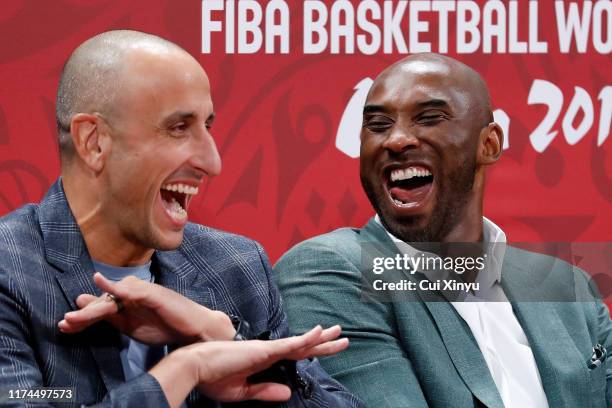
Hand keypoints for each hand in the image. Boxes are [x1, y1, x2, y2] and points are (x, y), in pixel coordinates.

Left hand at [58, 272, 235, 343]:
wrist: (194, 329)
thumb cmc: (166, 326)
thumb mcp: (133, 327)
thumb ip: (112, 318)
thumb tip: (86, 307)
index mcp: (127, 300)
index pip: (101, 306)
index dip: (83, 316)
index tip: (66, 327)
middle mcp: (133, 291)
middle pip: (103, 301)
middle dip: (84, 314)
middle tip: (65, 323)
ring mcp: (142, 290)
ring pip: (112, 297)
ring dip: (93, 308)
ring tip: (74, 317)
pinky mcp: (152, 293)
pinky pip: (131, 290)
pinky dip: (116, 286)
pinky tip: (101, 282)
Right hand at [151, 325, 347, 406]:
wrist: (195, 368)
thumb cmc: (213, 378)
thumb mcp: (243, 391)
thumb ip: (265, 391)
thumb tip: (287, 392)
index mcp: (264, 360)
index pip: (294, 354)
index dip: (311, 349)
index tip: (326, 347)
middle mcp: (268, 351)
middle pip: (302, 345)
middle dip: (324, 342)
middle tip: (342, 336)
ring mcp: (266, 349)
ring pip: (300, 342)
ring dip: (321, 338)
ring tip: (338, 333)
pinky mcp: (262, 350)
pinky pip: (287, 345)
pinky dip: (304, 339)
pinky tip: (318, 334)